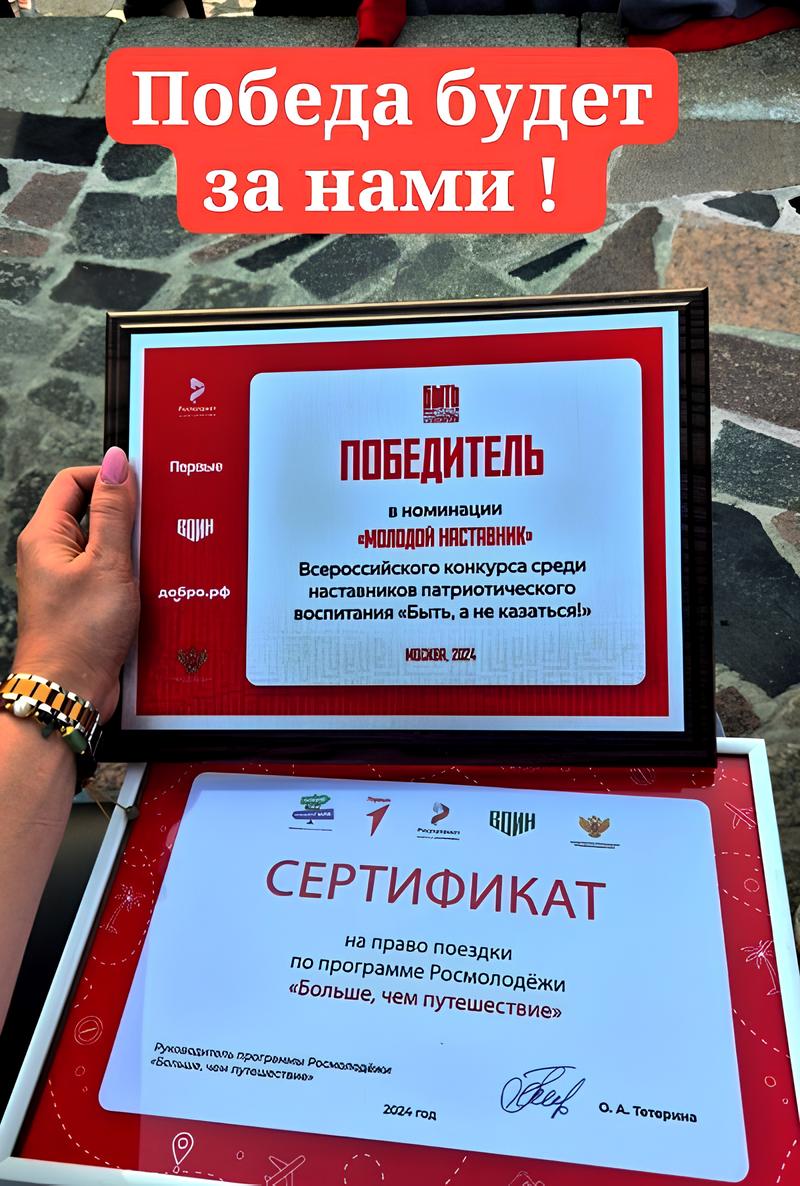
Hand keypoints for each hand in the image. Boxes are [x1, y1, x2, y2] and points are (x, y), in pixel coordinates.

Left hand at [12, 448, 139, 721]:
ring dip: (133, 549)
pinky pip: (111, 573)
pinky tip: (149, 586)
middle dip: (127, 516)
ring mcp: (68, 578)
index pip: (74, 481)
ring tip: (151, 561)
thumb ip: (114, 510)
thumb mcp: (107, 563)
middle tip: (152, 526)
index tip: (141, 485)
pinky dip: (132, 575)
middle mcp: (52, 553)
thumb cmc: (78, 635)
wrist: (70, 691)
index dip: (108, 476)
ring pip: (106, 545)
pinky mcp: (85, 601)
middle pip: (93, 512)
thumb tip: (116, 463)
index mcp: (46, 535)